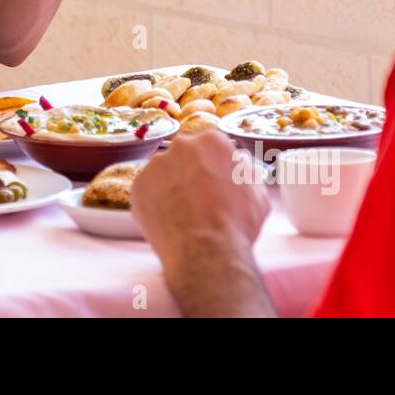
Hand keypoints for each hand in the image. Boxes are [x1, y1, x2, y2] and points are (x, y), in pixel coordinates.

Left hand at [131, 131, 270, 311]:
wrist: (205, 252)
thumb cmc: (235, 224)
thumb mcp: (257, 193)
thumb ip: (244, 171)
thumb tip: (237, 165)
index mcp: (212, 141)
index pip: (211, 145)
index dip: (214, 166)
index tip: (215, 181)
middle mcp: (181, 146)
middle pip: (185, 156)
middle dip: (191, 173)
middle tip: (199, 198)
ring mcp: (156, 165)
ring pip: (164, 172)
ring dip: (171, 186)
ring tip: (183, 212)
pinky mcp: (138, 186)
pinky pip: (148, 190)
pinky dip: (156, 202)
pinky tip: (169, 219)